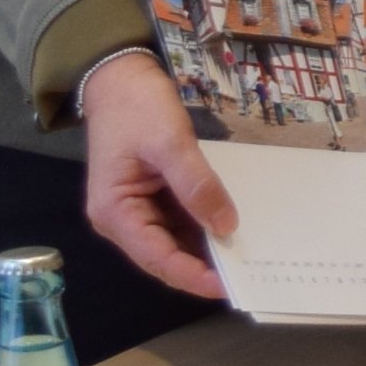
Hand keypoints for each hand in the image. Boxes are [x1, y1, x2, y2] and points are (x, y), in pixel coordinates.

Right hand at [78, 51, 234, 299]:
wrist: (120, 79)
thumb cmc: (137, 108)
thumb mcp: (170, 142)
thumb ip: (196, 184)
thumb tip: (225, 225)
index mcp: (115, 213)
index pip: (157, 259)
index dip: (193, 276)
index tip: (229, 286)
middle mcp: (122, 220)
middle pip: (166, 255)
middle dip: (205, 266)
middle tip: (250, 273)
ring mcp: (137, 210)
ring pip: (176, 241)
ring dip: (208, 248)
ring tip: (250, 256)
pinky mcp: (152, 198)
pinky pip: (180, 221)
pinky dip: (205, 225)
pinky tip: (233, 226)